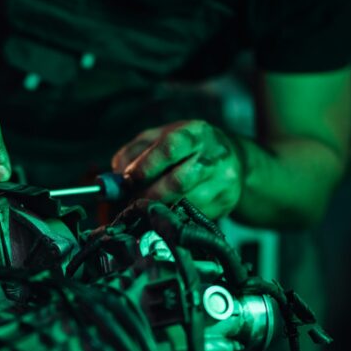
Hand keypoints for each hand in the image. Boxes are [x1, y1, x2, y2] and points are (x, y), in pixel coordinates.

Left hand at [111, 120, 242, 218]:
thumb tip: (116, 178)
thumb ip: (133, 153)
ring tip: (147, 207)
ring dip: (160, 209)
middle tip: (134, 201)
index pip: (170, 148)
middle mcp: (213, 156)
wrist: (235, 159)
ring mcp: (223, 182)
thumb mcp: (160, 137)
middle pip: (178, 182)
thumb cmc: (188, 148)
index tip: (128, 179)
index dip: (146, 166)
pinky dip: (175, 217)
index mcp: (194, 134)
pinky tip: (168, 212)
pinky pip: (193, 216)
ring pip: (185, 204)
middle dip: (150, 195)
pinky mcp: (226, 203)